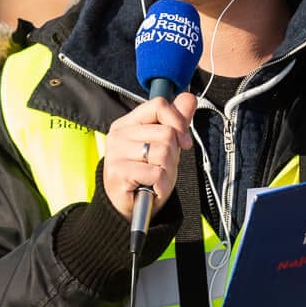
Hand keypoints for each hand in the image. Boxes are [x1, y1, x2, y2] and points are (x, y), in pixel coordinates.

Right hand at [100, 92, 197, 220]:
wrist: (128, 208)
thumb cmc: (146, 175)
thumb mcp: (164, 146)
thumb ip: (175, 121)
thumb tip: (189, 98)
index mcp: (127, 123)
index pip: (158, 105)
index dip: (178, 122)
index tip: (183, 142)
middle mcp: (119, 134)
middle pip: (166, 132)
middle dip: (173, 155)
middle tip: (161, 168)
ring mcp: (116, 153)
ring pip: (164, 153)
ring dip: (167, 171)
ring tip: (155, 179)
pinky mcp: (118, 172)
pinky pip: (157, 173)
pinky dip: (161, 185)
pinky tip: (152, 189)